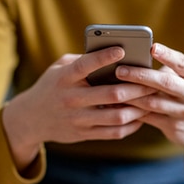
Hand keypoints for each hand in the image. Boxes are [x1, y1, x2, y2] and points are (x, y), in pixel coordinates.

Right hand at [2, 47, 156, 168]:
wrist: (30, 119)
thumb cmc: (52, 86)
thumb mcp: (59, 68)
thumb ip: (82, 60)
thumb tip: (113, 54)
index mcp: (64, 78)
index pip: (85, 65)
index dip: (104, 57)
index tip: (122, 49)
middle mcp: (71, 99)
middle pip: (111, 95)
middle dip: (136, 88)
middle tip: (153, 81)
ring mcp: (78, 119)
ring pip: (116, 116)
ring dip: (138, 108)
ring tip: (151, 99)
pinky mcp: (83, 134)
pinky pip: (113, 133)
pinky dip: (131, 125)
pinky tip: (140, 117)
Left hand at [116, 43, 183, 166]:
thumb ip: (168, 70)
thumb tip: (135, 58)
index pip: (182, 63)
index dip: (167, 55)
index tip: (152, 47)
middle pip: (166, 82)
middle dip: (140, 76)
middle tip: (120, 70)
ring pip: (153, 102)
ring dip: (131, 94)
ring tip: (113, 87)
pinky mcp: (173, 127)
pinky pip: (148, 117)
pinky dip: (131, 110)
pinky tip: (118, 104)